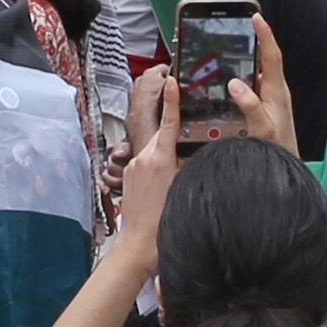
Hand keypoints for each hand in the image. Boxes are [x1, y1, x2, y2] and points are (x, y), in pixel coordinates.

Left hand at [116, 71, 180, 272]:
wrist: (138, 247)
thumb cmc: (164, 223)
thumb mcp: (186, 190)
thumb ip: (190, 167)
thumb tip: (198, 154)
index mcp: (159, 159)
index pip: (169, 123)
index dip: (173, 100)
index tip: (172, 79)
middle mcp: (143, 159)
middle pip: (163, 136)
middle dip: (175, 135)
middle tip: (188, 140)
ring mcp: (132, 167)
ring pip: (155, 152)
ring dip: (166, 156)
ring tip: (177, 175)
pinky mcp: (127, 176)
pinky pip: (146, 164)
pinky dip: (157, 167)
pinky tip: (165, 185)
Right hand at [240, 13, 300, 156]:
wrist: (285, 166)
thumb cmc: (277, 148)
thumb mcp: (263, 127)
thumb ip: (250, 106)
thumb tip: (235, 84)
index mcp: (276, 91)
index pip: (271, 56)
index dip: (264, 35)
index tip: (256, 17)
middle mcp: (274, 91)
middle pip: (263, 59)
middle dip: (253, 40)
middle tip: (237, 25)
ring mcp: (269, 98)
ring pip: (255, 72)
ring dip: (243, 59)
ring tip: (226, 47)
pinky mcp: (263, 106)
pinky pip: (250, 85)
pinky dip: (239, 76)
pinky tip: (226, 78)